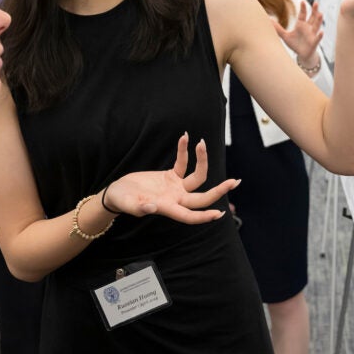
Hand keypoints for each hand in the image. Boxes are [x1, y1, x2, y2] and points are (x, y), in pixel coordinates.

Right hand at [103, 133, 238, 223]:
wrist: (118, 193)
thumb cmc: (123, 201)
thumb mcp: (129, 204)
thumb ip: (140, 207)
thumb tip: (152, 207)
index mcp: (168, 208)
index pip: (189, 215)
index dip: (203, 216)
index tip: (219, 214)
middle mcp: (176, 199)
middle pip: (202, 197)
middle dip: (219, 190)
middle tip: (235, 181)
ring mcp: (176, 187)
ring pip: (197, 177)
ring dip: (202, 160)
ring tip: (201, 143)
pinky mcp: (172, 176)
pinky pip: (183, 163)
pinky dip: (184, 151)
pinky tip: (185, 137)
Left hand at [273, 0, 323, 62]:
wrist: (302, 55)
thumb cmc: (295, 44)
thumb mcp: (285, 36)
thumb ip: (278, 29)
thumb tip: (269, 20)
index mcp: (301, 25)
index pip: (303, 14)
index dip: (303, 8)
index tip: (302, 1)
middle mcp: (308, 28)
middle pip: (312, 17)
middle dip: (314, 10)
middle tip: (316, 3)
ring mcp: (312, 35)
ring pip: (316, 26)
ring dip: (319, 20)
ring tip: (321, 14)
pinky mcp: (314, 42)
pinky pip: (317, 38)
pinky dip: (320, 35)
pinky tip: (322, 32)